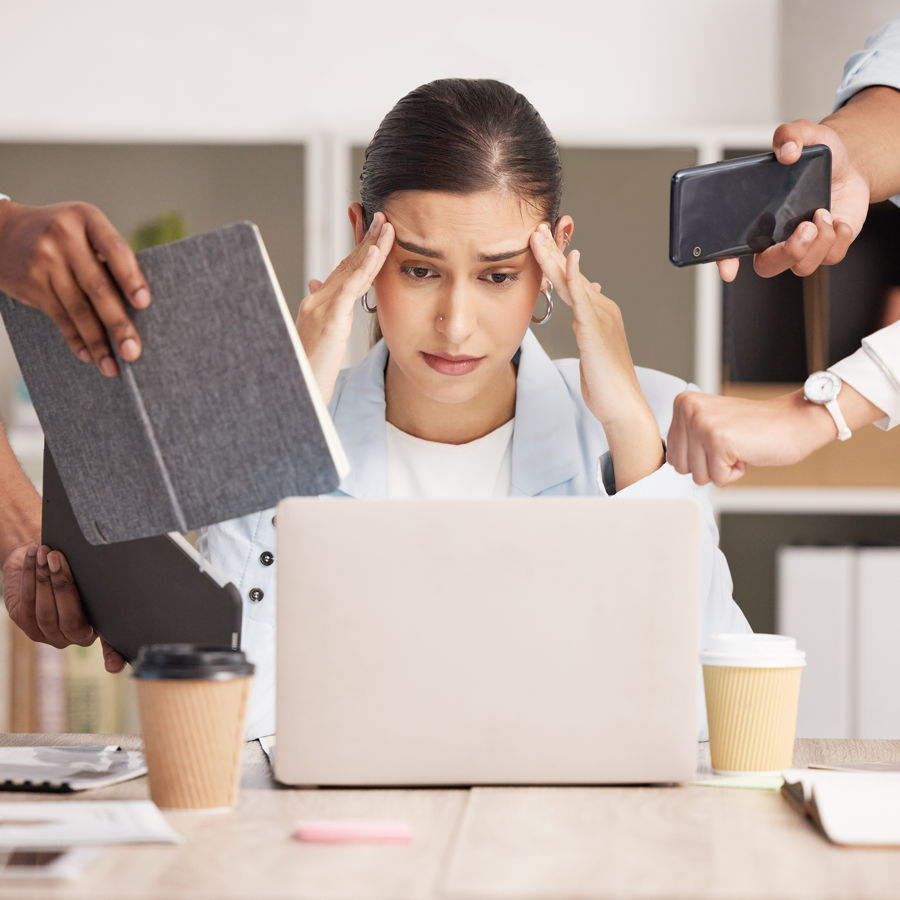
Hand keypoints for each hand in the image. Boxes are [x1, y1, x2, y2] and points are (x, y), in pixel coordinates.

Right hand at [0, 201, 150, 375]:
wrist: (2, 232)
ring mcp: (45, 261)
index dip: (131, 277)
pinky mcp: (31, 283)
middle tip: (133, 352)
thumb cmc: (61, 235)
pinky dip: (76, 339)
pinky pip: (59, 317)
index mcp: (87, 218)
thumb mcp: (84, 229)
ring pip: (78, 309)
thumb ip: (108, 256)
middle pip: (98, 287)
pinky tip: (90, 356)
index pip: (115, 249)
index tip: (144, 304)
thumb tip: (141, 306)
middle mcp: (64, 237)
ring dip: (98, 342)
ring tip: (113, 366)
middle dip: (118, 324)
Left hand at [2, 542, 124, 672]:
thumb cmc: (75, 567)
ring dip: (43, 578)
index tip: (115, 667)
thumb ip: (105, 587)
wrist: (44, 557)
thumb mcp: (93, 577)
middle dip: (61, 585)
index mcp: (95, 629)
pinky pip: (26, 601)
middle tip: (59, 558)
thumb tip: (136, 580)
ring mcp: (44, 633)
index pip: (110, 645)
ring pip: (44, 610)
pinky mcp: (22, 621)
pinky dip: (29, 576)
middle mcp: (70, 638)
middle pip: (67, 618)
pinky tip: (32, 557)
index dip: (113, 656)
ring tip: (46, 552)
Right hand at [295, 209, 393, 403]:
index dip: (359, 248)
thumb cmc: (308, 371)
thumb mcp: (318, 336)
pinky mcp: (329, 319)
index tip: (374, 229)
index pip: (343, 270)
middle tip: (385, 217)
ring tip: (387, 226)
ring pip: (351, 270)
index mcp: (319, 304)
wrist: (295, 393)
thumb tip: (316, 280)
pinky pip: (350, 288)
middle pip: (348, 264)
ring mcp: (321, 308)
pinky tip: (376, 251)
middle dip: (368, 239)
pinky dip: (364, 267)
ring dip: (371, 246)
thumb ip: (323, 309)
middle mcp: (317, 300)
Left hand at [529, 222, 663, 489]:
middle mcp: (601, 309)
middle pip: (570, 274)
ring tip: (539, 235)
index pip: (570, 280)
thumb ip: (587, 322)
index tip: (538, 240)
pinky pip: (584, 300)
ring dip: (555, 256)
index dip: (554, 259)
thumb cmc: (606, 382)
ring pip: (572, 281)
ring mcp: (601, 318)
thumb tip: (586, 296)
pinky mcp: (596, 331)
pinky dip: (575, 279)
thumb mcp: (592, 347)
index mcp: (597, 312)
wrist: (622, 406)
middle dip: (552, 249)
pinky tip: (569, 261)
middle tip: (535, 226)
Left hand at [666, 390, 836, 484]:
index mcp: (683, 403)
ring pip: (698, 475)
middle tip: (730, 444)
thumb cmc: (756, 428)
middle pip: (681, 467)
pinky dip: (734, 473)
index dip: (699, 457)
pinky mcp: (719, 441)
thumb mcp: (709, 423)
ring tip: (738, 446)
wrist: (794, 421)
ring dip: (721, 468)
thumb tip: (668, 461)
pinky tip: (745, 452)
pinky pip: (718, 478)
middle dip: (707, 465)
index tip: (719, 439)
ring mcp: (702, 424)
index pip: (671, 454)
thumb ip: (686, 437)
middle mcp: (688, 410)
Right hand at [716, 120, 868, 281]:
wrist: (848, 167)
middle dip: (788, 252)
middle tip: (804, 227)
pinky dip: (840, 238)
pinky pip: (831, 257)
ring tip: (823, 213)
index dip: (726, 262)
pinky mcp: (826, 250)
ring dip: (818, 241)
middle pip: (768, 267)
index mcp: (755, 220)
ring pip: (802, 267)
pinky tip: (838, 220)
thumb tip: (788, 150)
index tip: (729, 270)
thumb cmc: (817, 160)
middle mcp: (774, 240)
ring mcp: (801, 247)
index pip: (730, 248)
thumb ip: (791, 135)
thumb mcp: (803, 136)